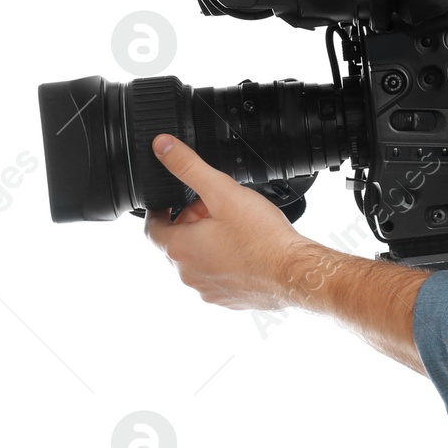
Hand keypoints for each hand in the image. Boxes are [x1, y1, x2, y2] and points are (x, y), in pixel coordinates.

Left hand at [143, 134, 311, 309]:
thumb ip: (189, 167)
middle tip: (212, 208)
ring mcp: (208, 290)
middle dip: (190, 223)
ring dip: (206, 245)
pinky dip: (224, 264)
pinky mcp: (229, 300)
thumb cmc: (262, 238)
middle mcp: (187, 274)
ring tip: (232, 228)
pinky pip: (217, 278)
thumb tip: (163, 147)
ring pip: (197, 262)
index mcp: (179, 249)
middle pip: (177, 244)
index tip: (171, 203)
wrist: (295, 273)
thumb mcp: (223, 191)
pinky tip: (245, 252)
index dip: (160, 211)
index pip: (152, 228)